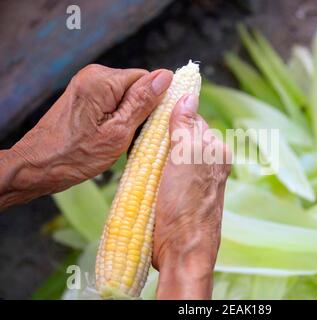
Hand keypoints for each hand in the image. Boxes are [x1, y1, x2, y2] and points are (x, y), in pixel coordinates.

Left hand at [0, 64, 172, 208]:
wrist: (37, 167)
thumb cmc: (75, 156)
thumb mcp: (118, 132)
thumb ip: (142, 103)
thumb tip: (165, 76)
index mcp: (102, 80)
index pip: (147, 79)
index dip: (154, 103)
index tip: (149, 126)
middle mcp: (93, 76)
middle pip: (136, 87)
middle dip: (141, 111)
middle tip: (130, 137)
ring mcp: (86, 85)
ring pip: (126, 96)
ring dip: (129, 117)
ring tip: (119, 139)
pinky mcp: (84, 96)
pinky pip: (113, 101)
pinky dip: (117, 118)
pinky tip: (110, 136)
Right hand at [153, 94, 230, 298]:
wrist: (181, 251)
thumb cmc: (187, 204)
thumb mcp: (186, 158)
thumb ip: (186, 126)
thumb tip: (189, 94)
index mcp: (216, 152)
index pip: (192, 120)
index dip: (171, 116)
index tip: (151, 115)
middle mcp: (208, 164)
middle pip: (180, 137)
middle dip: (160, 135)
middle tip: (141, 139)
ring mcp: (193, 181)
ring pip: (169, 154)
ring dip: (153, 152)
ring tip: (138, 156)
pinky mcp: (178, 195)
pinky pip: (164, 172)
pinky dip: (151, 168)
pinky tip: (140, 170)